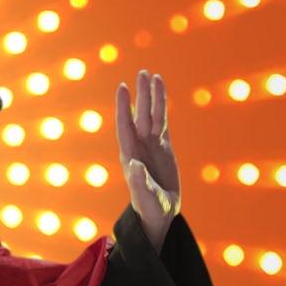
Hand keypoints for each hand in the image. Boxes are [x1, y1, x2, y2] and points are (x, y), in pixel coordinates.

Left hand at [115, 70, 180, 252]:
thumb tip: (134, 164)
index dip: (124, 107)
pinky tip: (161, 93)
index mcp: (130, 155)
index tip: (122, 88)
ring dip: (152, 97)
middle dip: (141, 95)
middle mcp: (139, 146)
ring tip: (153, 75)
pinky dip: (162, 107)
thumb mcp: (145, 197)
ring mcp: (151, 145)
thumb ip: (140, 182)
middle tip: (142, 72)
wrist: (158, 213)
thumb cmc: (149, 208)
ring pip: (152, 115)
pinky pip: (162, 122)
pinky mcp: (163, 147)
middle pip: (140, 115)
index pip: (126, 126)